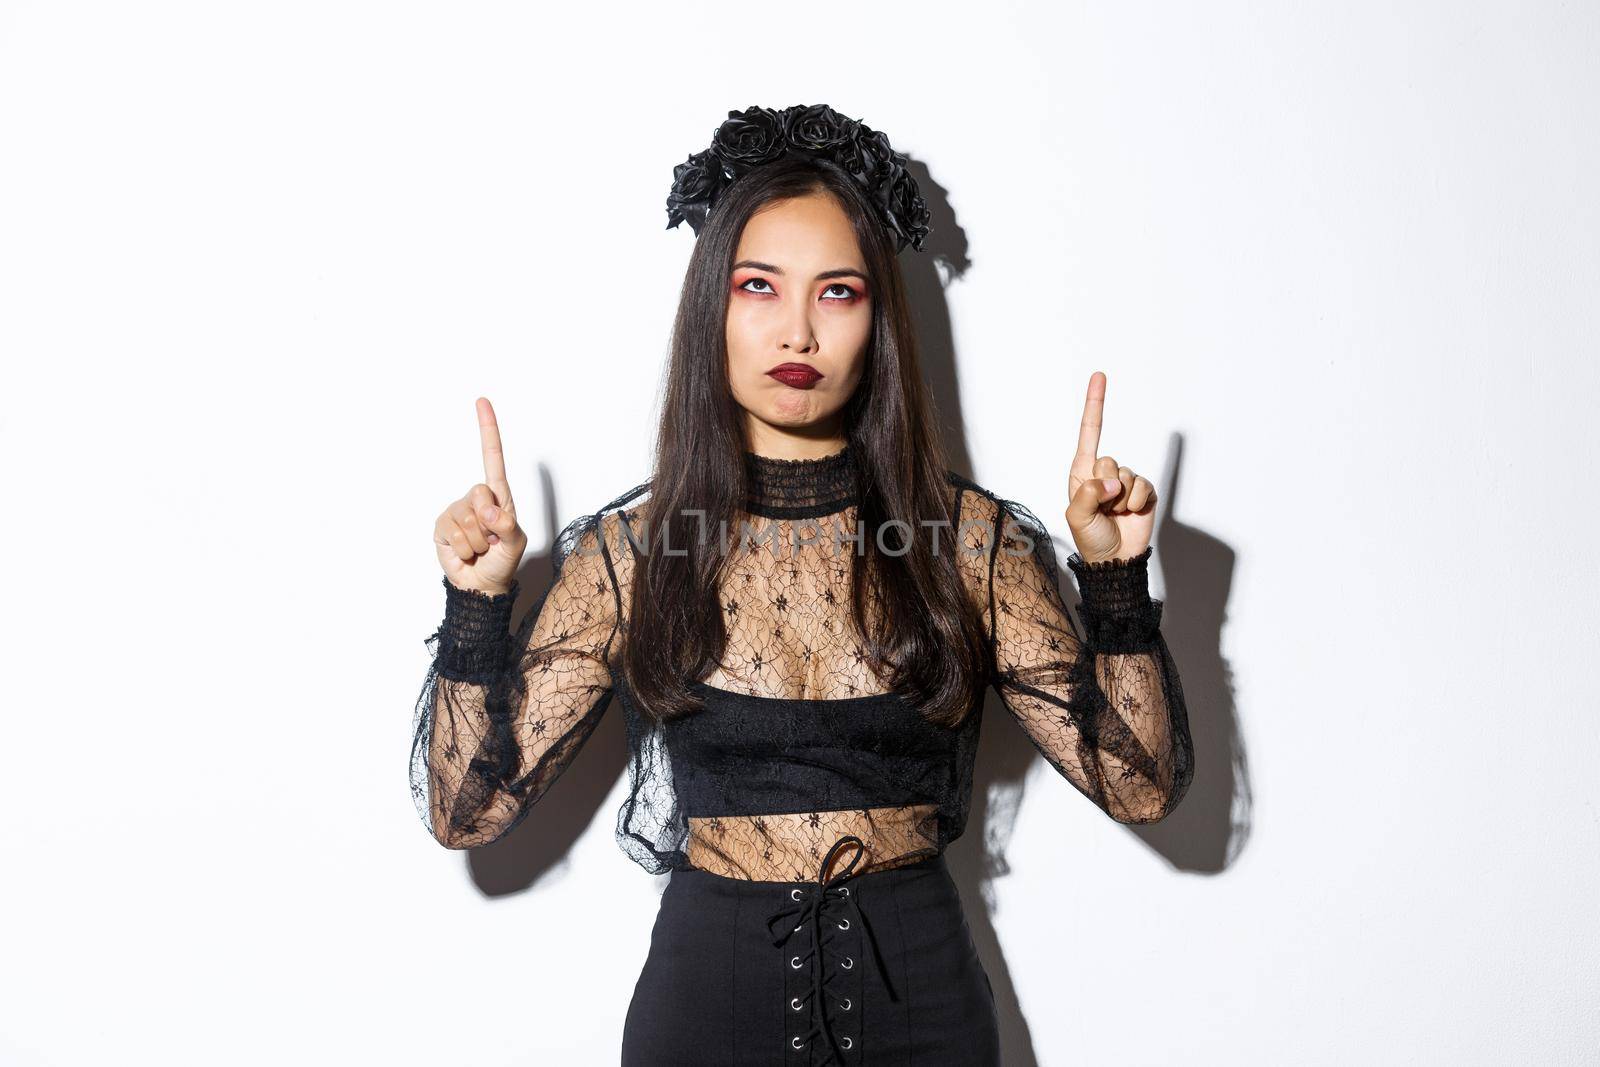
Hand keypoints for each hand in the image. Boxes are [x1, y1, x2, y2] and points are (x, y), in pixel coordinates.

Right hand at [432, 397, 528, 594]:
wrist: (481, 584)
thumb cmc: (502, 560)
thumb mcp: (515, 543)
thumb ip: (507, 526)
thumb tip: (489, 512)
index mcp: (499, 496)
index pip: (492, 459)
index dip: (488, 431)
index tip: (482, 402)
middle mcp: (477, 499)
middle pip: (479, 494)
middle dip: (489, 523)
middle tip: (492, 539)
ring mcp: (457, 511)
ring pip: (467, 521)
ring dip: (478, 542)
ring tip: (480, 548)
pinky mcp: (442, 527)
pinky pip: (453, 534)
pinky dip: (464, 549)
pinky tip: (465, 552)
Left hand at [1064, 371, 1156, 562]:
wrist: (1114, 559)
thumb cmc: (1090, 538)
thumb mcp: (1078, 517)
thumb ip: (1088, 495)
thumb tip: (1111, 482)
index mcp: (1082, 472)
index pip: (1090, 433)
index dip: (1095, 404)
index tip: (1099, 376)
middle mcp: (1104, 473)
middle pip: (1110, 460)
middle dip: (1106, 486)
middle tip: (1103, 507)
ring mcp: (1125, 482)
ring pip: (1128, 475)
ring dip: (1122, 499)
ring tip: (1115, 514)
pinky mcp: (1144, 492)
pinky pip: (1144, 486)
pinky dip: (1137, 502)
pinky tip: (1130, 514)